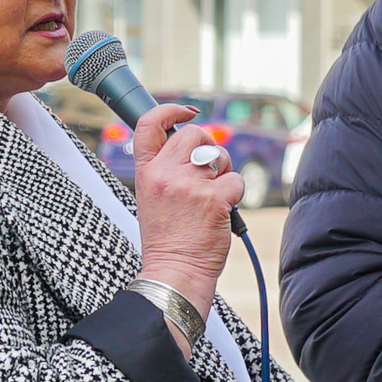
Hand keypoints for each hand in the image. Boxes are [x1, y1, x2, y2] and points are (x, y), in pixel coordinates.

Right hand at [134, 104, 243, 332]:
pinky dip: (234, 195)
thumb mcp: (153, 198)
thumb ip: (168, 171)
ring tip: (213, 196)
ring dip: (224, 172)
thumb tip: (195, 150)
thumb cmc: (168, 239)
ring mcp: (190, 185)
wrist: (174, 271)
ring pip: (219, 156)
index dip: (170, 110)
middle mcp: (166, 174)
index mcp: (146, 173)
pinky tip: (221, 211)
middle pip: (194, 134)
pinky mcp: (214, 198)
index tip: (186, 112)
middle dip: (208, 146)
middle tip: (210, 169)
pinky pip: (235, 181)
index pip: (149, 125)